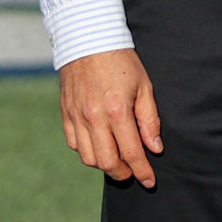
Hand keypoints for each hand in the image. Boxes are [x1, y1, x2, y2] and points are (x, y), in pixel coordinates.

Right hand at [58, 48, 161, 187]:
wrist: (88, 40)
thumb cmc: (121, 61)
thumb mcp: (144, 86)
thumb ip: (150, 119)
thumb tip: (155, 147)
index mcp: (117, 110)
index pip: (132, 152)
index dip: (142, 171)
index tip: (149, 181)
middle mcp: (94, 118)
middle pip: (107, 162)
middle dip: (123, 173)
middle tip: (134, 172)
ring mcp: (77, 117)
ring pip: (88, 158)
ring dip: (105, 165)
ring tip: (118, 160)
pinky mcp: (66, 114)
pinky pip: (74, 144)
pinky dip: (88, 151)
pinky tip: (100, 145)